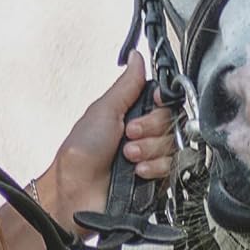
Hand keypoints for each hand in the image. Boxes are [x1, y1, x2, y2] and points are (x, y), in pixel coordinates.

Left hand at [41, 53, 175, 231]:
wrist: (75, 191)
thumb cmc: (80, 152)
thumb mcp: (103, 110)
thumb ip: (126, 85)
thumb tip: (136, 58)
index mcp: (132, 114)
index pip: (165, 101)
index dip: (161, 103)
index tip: (153, 103)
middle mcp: (144, 135)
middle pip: (172, 122)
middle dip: (150, 128)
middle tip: (129, 135)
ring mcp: (151, 158)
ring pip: (174, 146)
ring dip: (150, 150)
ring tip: (127, 156)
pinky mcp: (157, 180)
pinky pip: (172, 169)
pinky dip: (154, 168)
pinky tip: (137, 172)